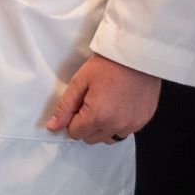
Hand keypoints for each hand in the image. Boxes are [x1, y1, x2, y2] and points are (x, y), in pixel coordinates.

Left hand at [44, 56, 161, 143]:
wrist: (136, 55)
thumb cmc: (109, 65)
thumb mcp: (80, 81)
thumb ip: (65, 107)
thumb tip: (53, 126)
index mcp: (97, 116)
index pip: (75, 133)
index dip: (72, 119)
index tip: (78, 105)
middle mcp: (115, 125)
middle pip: (91, 138)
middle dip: (86, 125)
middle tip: (91, 103)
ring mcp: (131, 125)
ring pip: (107, 138)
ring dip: (102, 128)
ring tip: (105, 106)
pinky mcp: (142, 121)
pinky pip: (124, 133)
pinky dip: (118, 125)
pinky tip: (118, 107)